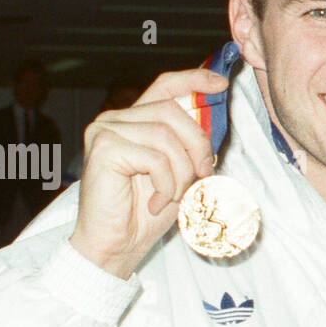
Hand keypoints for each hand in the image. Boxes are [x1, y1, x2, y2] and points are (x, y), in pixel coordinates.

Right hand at [70, 68, 223, 279]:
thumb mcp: (179, 174)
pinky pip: (155, 157)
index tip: (221, 84)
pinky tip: (154, 202)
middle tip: (202, 175)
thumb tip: (214, 125)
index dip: (194, 81)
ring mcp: (106, 131)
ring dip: (180, 172)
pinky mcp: (104, 148)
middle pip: (172, 111)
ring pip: (166, 136)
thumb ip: (190, 147)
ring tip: (170, 196)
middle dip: (197, 145)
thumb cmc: (144, 214)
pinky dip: (165, 184)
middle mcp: (116, 120)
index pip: (165, 87)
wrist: (117, 246)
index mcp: (134, 122)